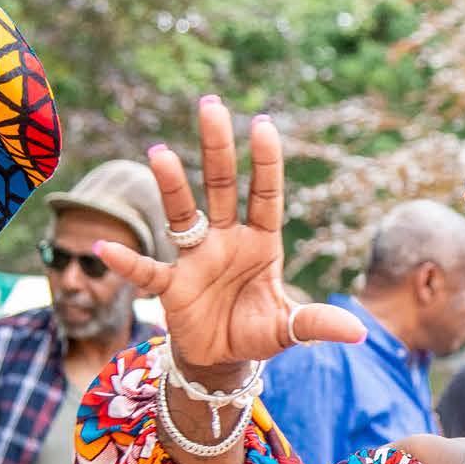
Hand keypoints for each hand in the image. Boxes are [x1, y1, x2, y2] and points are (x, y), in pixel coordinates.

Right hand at [94, 97, 364, 382]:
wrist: (222, 359)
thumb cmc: (257, 331)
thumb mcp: (290, 329)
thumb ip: (317, 323)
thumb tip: (359, 332)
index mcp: (261, 243)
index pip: (265, 195)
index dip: (265, 163)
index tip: (263, 124)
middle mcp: (226, 240)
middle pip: (221, 186)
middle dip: (216, 148)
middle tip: (210, 105)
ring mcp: (196, 259)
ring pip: (183, 213)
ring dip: (172, 185)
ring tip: (159, 152)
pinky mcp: (172, 286)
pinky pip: (147, 270)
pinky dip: (127, 263)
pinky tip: (105, 248)